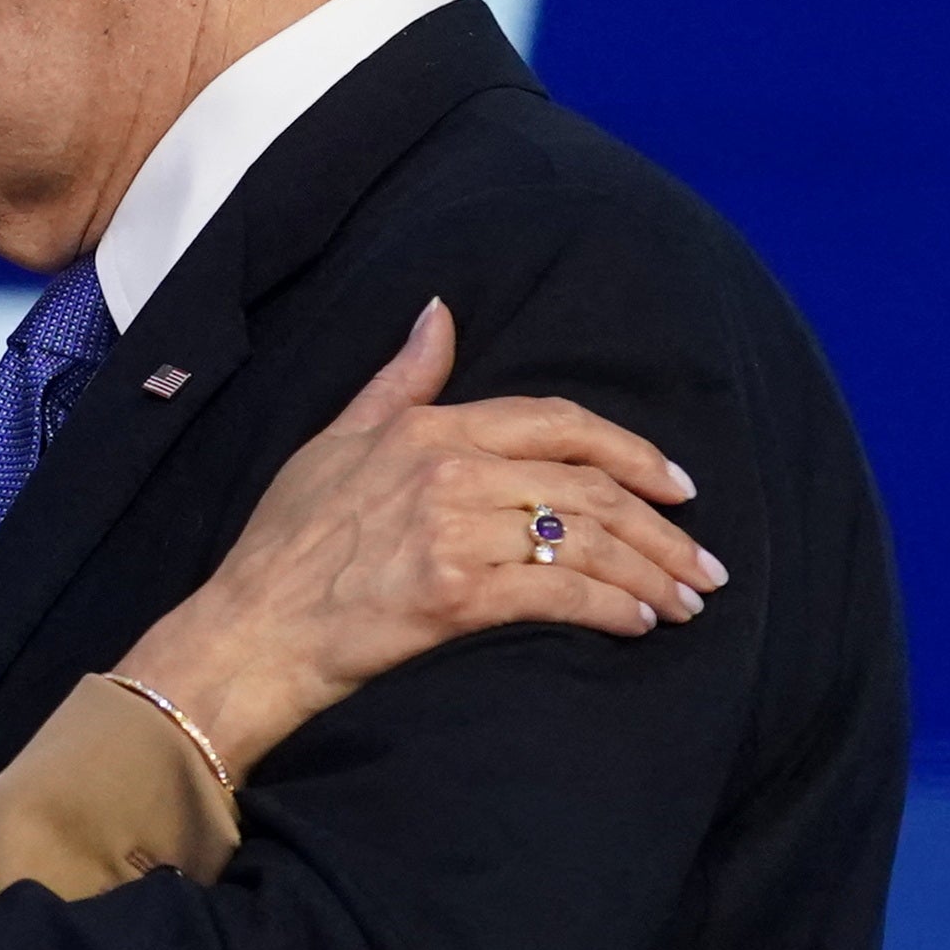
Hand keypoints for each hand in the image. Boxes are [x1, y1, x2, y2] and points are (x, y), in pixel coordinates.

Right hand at [117, 298, 726, 776]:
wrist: (246, 637)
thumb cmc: (283, 549)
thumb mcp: (335, 444)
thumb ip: (400, 382)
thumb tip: (438, 313)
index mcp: (428, 429)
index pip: (559, 425)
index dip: (632, 453)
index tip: (678, 486)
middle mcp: (447, 470)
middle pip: (590, 488)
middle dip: (662, 529)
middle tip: (704, 565)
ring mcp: (452, 532)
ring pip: (586, 541)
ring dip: (650, 575)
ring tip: (686, 603)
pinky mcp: (454, 597)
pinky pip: (558, 593)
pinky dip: (610, 609)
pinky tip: (639, 626)